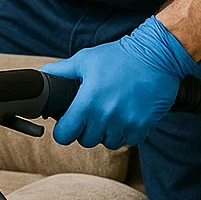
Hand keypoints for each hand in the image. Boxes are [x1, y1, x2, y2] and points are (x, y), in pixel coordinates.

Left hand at [40, 18, 195, 149]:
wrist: (157, 57)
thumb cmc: (120, 57)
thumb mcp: (86, 59)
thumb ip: (62, 70)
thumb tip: (44, 75)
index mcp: (87, 102)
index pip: (65, 135)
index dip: (63, 130)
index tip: (66, 125)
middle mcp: (105, 117)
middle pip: (86, 141)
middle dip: (86, 130)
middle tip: (91, 114)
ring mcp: (125, 124)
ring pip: (108, 142)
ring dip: (106, 132)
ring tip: (110, 113)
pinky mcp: (142, 128)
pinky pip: (128, 140)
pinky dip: (125, 132)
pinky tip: (125, 115)